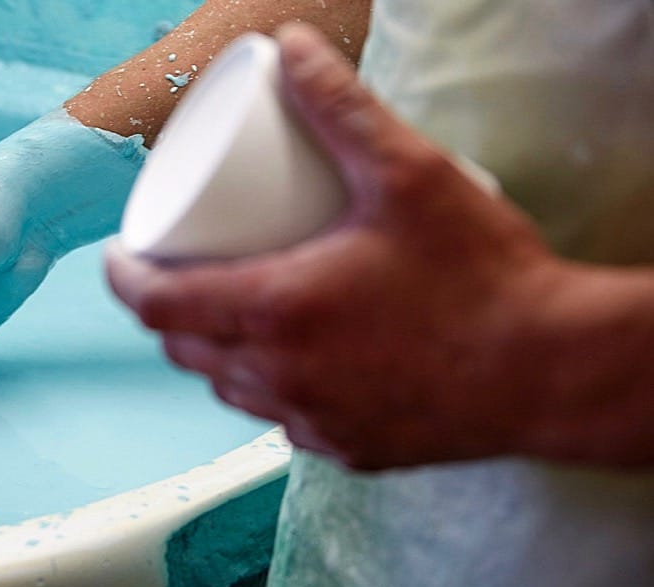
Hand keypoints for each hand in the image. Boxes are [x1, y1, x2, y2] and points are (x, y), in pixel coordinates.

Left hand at [106, 24, 563, 469]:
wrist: (553, 371)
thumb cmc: (483, 278)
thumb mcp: (408, 176)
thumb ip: (343, 108)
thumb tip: (293, 50)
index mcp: (276, 313)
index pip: (155, 305)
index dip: (122, 278)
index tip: (119, 256)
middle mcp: (281, 377)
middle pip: (185, 348)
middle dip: (166, 311)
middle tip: (178, 272)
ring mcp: (312, 421)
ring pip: (228, 387)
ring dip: (213, 350)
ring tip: (228, 310)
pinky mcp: (347, 448)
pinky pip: (280, 419)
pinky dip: (268, 387)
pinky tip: (292, 364)